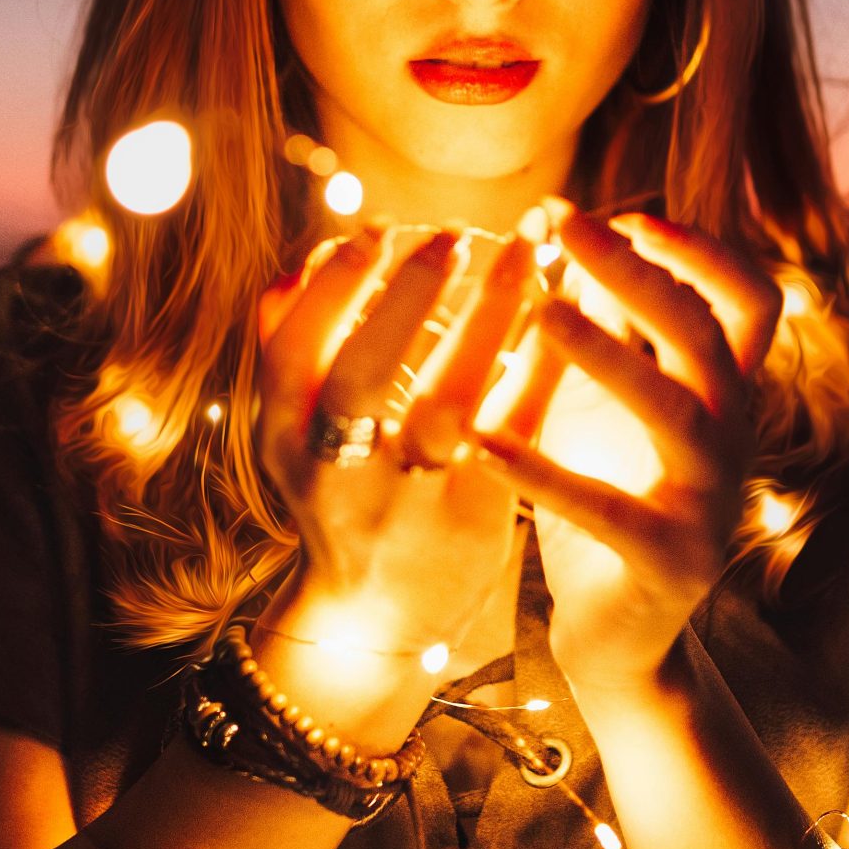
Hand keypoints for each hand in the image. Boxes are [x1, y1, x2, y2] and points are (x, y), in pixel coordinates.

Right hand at [252, 225, 541, 664]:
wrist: (373, 619)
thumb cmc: (340, 494)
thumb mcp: (292, 432)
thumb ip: (291, 349)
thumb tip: (307, 259)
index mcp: (285, 439)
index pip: (291, 352)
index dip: (332, 288)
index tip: (377, 229)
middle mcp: (337, 474)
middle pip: (359, 380)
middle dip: (402, 302)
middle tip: (450, 235)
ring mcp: (407, 501)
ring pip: (445, 405)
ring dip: (487, 321)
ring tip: (524, 253)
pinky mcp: (475, 517)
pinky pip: (515, 429)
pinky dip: (540, 362)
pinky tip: (564, 308)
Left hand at [471, 201, 782, 692]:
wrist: (617, 635)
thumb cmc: (606, 495)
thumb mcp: (601, 401)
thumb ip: (603, 325)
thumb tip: (575, 229)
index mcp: (726, 394)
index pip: (751, 301)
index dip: (703, 251)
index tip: (631, 215)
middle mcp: (734, 438)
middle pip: (708, 335)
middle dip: (639, 272)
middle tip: (568, 226)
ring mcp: (709, 501)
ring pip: (676, 410)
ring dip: (609, 352)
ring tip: (539, 311)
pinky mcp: (669, 561)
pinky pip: (607, 509)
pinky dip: (543, 472)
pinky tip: (483, 442)